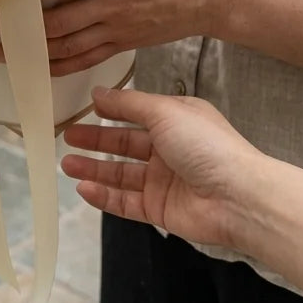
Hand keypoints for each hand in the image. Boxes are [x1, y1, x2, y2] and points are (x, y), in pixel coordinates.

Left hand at [20, 0, 223, 76]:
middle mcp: (111, 0)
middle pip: (57, 16)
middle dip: (20, 21)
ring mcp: (117, 26)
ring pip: (68, 43)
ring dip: (33, 48)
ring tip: (1, 48)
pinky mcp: (124, 43)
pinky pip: (87, 58)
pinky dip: (61, 65)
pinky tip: (40, 67)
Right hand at [62, 86, 260, 249]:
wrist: (237, 198)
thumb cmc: (204, 145)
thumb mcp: (165, 112)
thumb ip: (128, 104)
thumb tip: (98, 92)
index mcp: (176, 120)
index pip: (137, 113)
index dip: (112, 110)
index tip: (85, 106)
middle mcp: (170, 149)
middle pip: (125, 144)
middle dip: (96, 140)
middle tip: (66, 136)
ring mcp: (164, 181)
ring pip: (121, 174)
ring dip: (94, 169)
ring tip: (66, 164)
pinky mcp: (160, 210)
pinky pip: (126, 202)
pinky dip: (104, 197)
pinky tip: (83, 189)